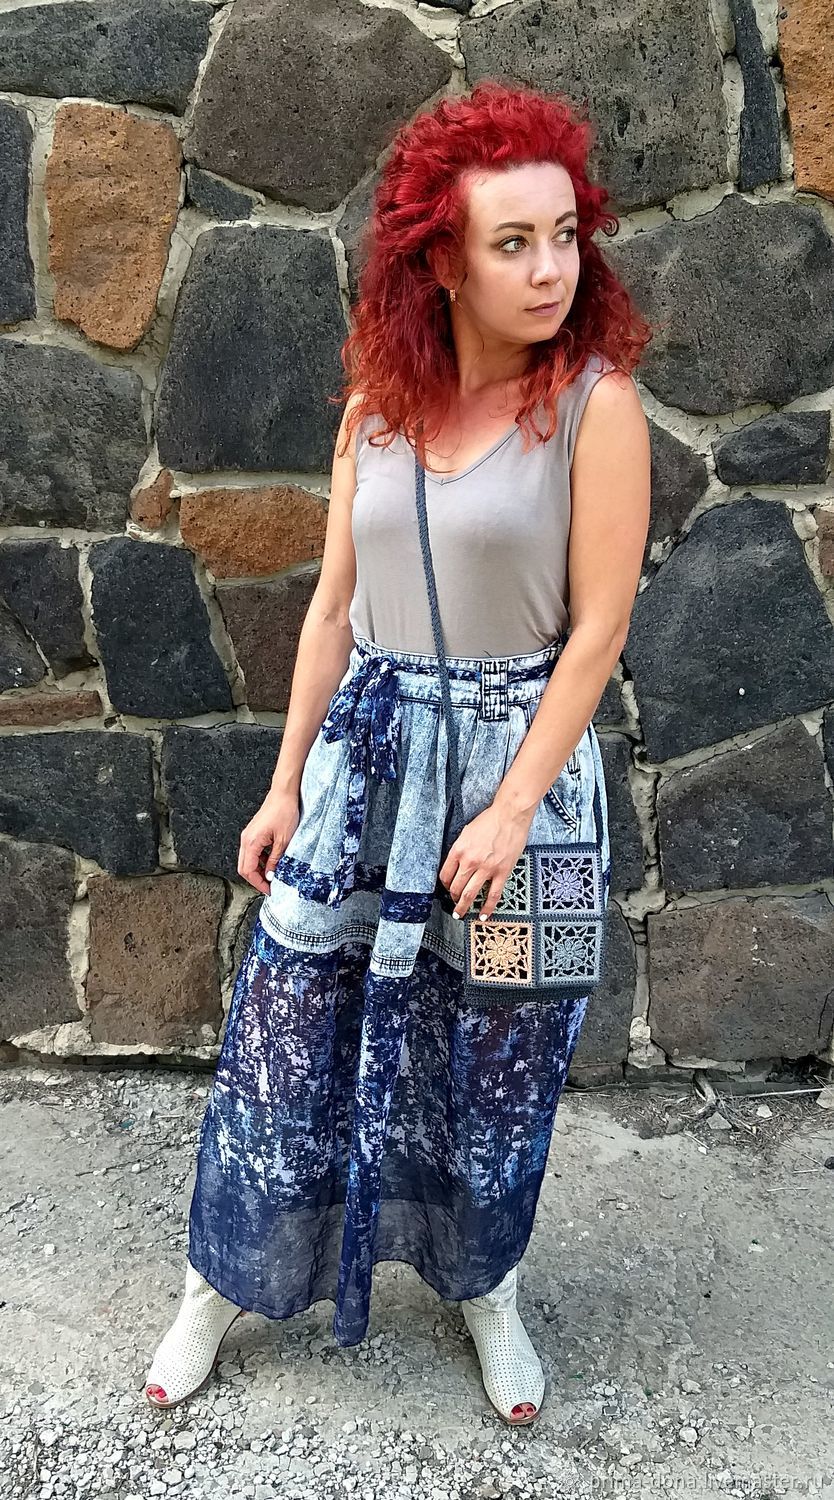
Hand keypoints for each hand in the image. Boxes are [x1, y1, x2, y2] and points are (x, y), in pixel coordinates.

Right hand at [238, 787, 300, 894]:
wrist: (284, 793)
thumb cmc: (284, 812)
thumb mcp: (283, 840)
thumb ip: (275, 860)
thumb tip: (270, 876)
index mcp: (251, 842)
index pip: (248, 871)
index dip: (258, 883)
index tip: (270, 890)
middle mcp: (246, 840)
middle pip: (244, 867)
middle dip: (256, 879)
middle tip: (270, 886)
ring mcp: (248, 836)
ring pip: (248, 860)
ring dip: (258, 870)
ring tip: (273, 876)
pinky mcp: (254, 833)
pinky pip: (253, 852)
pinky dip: (260, 861)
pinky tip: (272, 862)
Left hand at [438, 799, 535, 920]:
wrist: (510, 815)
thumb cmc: (489, 820)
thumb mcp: (466, 832)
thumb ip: (460, 849)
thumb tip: (457, 864)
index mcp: (459, 850)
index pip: (445, 874)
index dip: (444, 884)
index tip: (446, 887)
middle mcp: (470, 861)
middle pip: (455, 887)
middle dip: (452, 897)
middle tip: (453, 903)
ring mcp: (486, 868)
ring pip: (470, 894)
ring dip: (462, 907)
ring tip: (460, 914)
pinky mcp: (502, 872)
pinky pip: (493, 895)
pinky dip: (487, 908)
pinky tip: (482, 916)